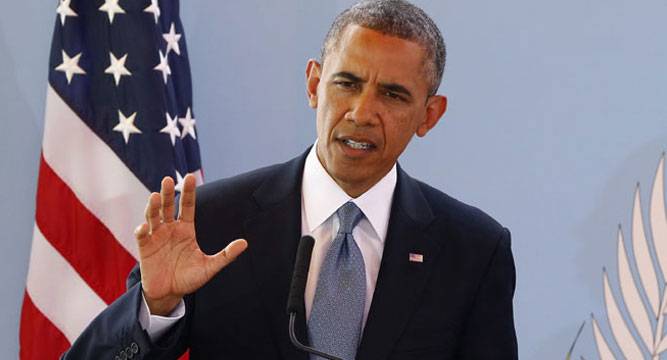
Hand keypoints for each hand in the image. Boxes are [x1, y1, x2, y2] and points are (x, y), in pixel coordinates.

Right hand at [134, 174, 247, 315]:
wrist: (170, 294)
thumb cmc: (189, 278)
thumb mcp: (210, 267)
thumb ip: (226, 255)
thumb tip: (245, 243)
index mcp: (186, 229)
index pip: (187, 206)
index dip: (188, 193)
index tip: (190, 177)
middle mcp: (170, 229)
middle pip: (168, 206)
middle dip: (168, 193)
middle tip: (168, 179)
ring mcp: (156, 236)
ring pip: (153, 216)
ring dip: (153, 206)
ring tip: (156, 196)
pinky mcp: (145, 247)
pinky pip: (142, 236)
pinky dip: (142, 230)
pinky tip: (144, 227)